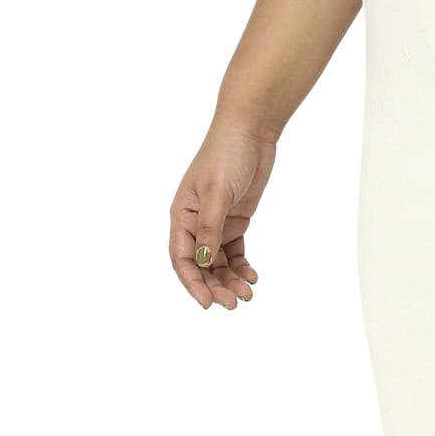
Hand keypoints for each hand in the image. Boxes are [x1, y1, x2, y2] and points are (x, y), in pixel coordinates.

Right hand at [168, 125, 277, 309]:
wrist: (250, 132)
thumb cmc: (226, 155)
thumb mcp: (218, 194)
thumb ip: (211, 229)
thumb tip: (205, 262)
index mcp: (182, 215)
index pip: (182, 258)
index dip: (192, 282)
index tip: (207, 303)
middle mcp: (196, 222)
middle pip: (202, 265)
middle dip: (215, 286)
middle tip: (234, 303)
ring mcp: (216, 223)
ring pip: (219, 262)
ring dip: (230, 280)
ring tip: (248, 294)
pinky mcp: (235, 221)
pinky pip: (235, 251)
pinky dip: (242, 266)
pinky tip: (253, 277)